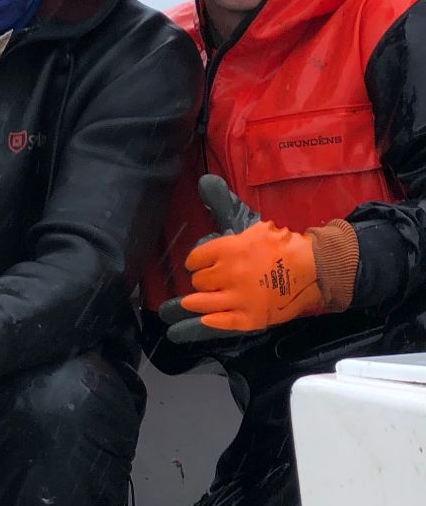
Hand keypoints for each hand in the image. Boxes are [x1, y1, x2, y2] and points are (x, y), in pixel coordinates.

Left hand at [162, 211, 355, 339]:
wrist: (313, 268)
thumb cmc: (281, 245)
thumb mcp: (252, 225)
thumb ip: (224, 205)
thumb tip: (204, 182)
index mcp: (230, 249)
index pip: (195, 259)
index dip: (196, 262)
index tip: (199, 264)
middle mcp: (230, 274)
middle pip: (198, 281)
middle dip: (201, 280)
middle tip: (208, 281)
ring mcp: (239, 298)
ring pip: (200, 302)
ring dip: (194, 301)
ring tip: (191, 302)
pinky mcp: (248, 318)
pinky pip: (218, 323)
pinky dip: (208, 320)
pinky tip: (204, 318)